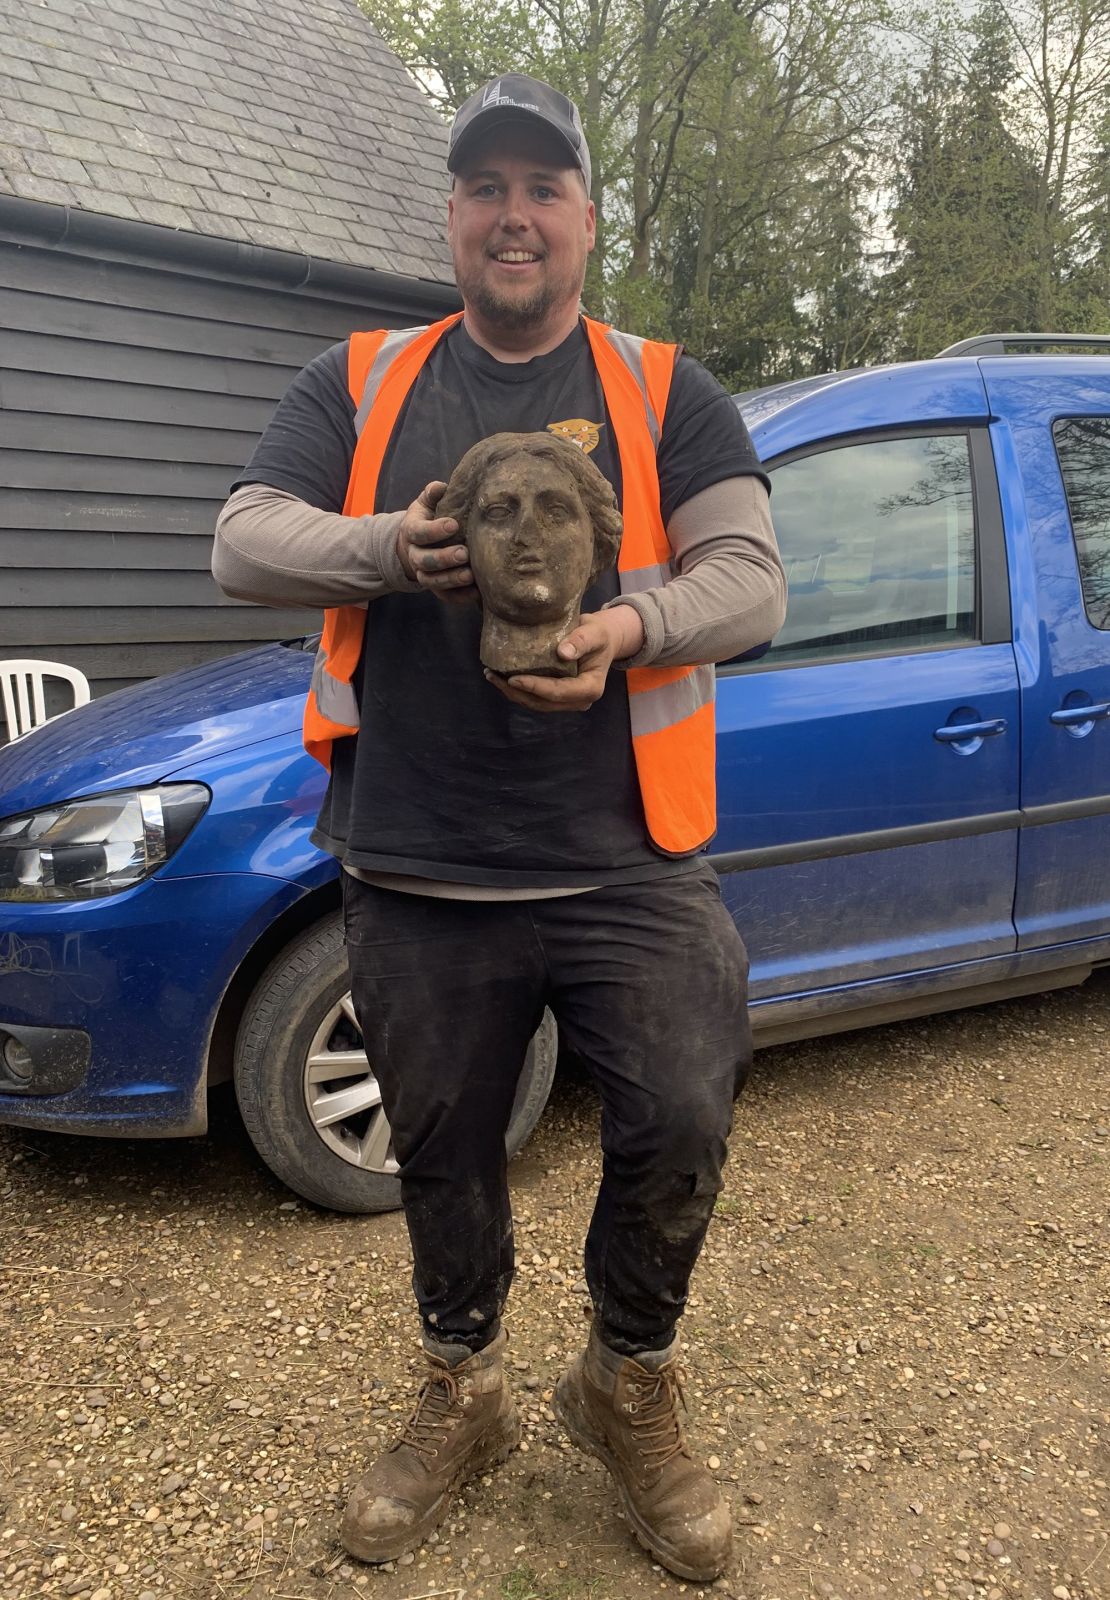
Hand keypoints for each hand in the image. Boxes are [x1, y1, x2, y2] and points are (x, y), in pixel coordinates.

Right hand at [397, 481, 476, 604]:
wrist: (416, 544)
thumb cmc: (428, 518)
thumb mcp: (426, 503)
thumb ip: (433, 494)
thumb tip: (441, 487)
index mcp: (411, 531)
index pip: (419, 532)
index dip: (434, 530)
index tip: (453, 524)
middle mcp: (414, 555)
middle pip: (424, 561)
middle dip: (443, 558)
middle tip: (464, 553)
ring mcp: (424, 573)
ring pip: (432, 581)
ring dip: (451, 579)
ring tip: (470, 575)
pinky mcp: (436, 588)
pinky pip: (445, 596)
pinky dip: (460, 597)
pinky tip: (476, 592)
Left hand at [484, 607, 644, 713]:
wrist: (601, 640)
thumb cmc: (598, 634)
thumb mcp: (595, 632)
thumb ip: (581, 641)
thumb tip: (562, 653)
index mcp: (591, 688)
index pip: (559, 691)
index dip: (535, 687)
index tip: (513, 678)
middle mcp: (579, 701)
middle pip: (544, 703)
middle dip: (517, 692)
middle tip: (493, 676)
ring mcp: (568, 702)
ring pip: (536, 704)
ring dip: (512, 693)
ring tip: (491, 676)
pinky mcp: (557, 698)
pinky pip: (535, 699)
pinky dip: (517, 691)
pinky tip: (500, 678)